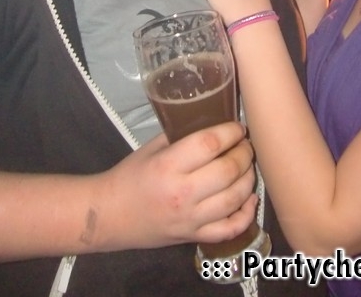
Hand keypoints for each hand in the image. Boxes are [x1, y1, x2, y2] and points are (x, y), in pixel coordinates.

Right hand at [95, 122, 256, 250]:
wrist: (110, 216)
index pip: (209, 144)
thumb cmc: (130, 176)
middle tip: (245, 145)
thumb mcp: (151, 148)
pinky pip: (230, 229)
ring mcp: (190, 219)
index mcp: (168, 166)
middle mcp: (182, 193)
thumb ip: (181, 136)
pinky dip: (247, 215)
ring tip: (247, 166)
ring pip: (234, 199)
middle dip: (244, 153)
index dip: (230, 132)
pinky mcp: (194, 237)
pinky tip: (250, 199)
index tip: (238, 127)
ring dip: (248, 179)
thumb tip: (212, 123)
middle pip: (228, 171)